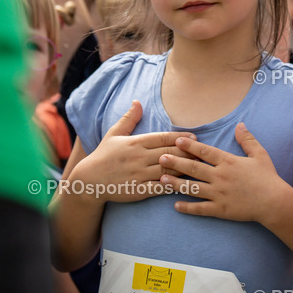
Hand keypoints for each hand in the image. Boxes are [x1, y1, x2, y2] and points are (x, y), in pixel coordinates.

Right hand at [72, 100, 195, 202]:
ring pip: (168, 170)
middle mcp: (139, 158)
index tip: (194, 137)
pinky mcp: (139, 190)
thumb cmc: (103, 156)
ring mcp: (139, 175)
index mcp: (135, 143)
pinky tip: (186, 184)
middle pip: (169, 153)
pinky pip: (160, 188)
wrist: (89, 180)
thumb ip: (129, 119)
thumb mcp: (114, 134)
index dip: (180, 137)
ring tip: (199, 166)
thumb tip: (138, 102)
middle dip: (188, 151)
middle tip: (203, 150)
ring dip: (185, 168)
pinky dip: (174, 185)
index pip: (162, 138)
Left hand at [158, 122, 288, 221]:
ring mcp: (219, 194)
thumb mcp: (260, 154)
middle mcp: (220, 177)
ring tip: (161, 180)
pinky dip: (187, 208)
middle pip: (193, 168)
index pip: (205, 152)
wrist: (274, 202)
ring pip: (192, 188)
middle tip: (160, 158)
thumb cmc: (268, 178)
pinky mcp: (220, 209)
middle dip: (176, 162)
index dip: (190, 146)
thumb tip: (240, 125)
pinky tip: (175, 206)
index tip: (176, 140)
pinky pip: (200, 208)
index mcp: (228, 162)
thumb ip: (248, 140)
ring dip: (175, 184)